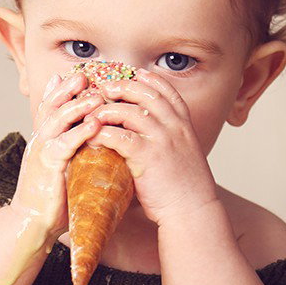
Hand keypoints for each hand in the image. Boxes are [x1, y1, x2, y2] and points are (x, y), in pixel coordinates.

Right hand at [11, 72, 104, 239]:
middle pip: (51, 106)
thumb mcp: (62, 168)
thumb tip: (93, 143)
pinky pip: (64, 144)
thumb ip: (73, 152)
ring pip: (57, 120)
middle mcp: (40, 141)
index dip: (61, 90)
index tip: (76, 76)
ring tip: (95, 96)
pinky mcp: (48, 167)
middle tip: (84, 76)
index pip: (50, 108)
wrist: (31, 223)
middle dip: (68, 89)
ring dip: (77, 105)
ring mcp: (42, 152)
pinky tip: (94, 124)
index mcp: (43, 140)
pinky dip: (79, 132)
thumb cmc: (52, 199)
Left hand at [84, 69, 218, 225]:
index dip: (150, 80)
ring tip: (92, 114)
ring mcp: (162, 140)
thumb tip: (145, 133)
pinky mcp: (148, 157)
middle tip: (105, 88)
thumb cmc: (184, 189)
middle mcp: (175, 127)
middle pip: (146, 94)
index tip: (136, 73)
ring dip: (107, 110)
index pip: (167, 92)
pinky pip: (119, 136)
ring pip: (129, 112)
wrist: (193, 211)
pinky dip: (102, 133)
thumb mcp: (183, 155)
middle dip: (123, 87)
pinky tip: (92, 136)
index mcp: (183, 125)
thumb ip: (167, 140)